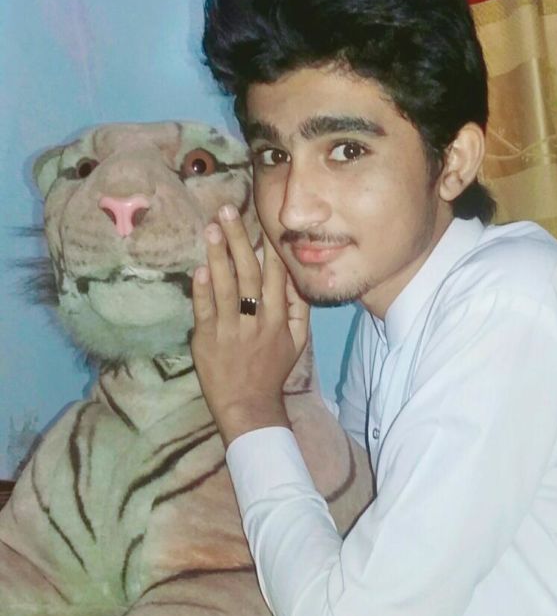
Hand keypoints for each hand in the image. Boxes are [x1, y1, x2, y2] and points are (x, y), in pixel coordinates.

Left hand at [191, 204, 309, 446]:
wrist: (248, 404)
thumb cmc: (273, 368)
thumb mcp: (297, 340)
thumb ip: (298, 307)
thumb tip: (293, 274)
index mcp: (278, 318)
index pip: (276, 275)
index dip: (269, 245)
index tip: (263, 219)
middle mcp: (256, 320)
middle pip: (249, 273)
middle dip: (239, 240)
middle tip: (227, 211)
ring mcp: (229, 329)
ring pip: (226, 287)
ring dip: (218, 256)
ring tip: (211, 228)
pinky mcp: (206, 339)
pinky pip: (204, 310)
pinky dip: (202, 289)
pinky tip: (200, 268)